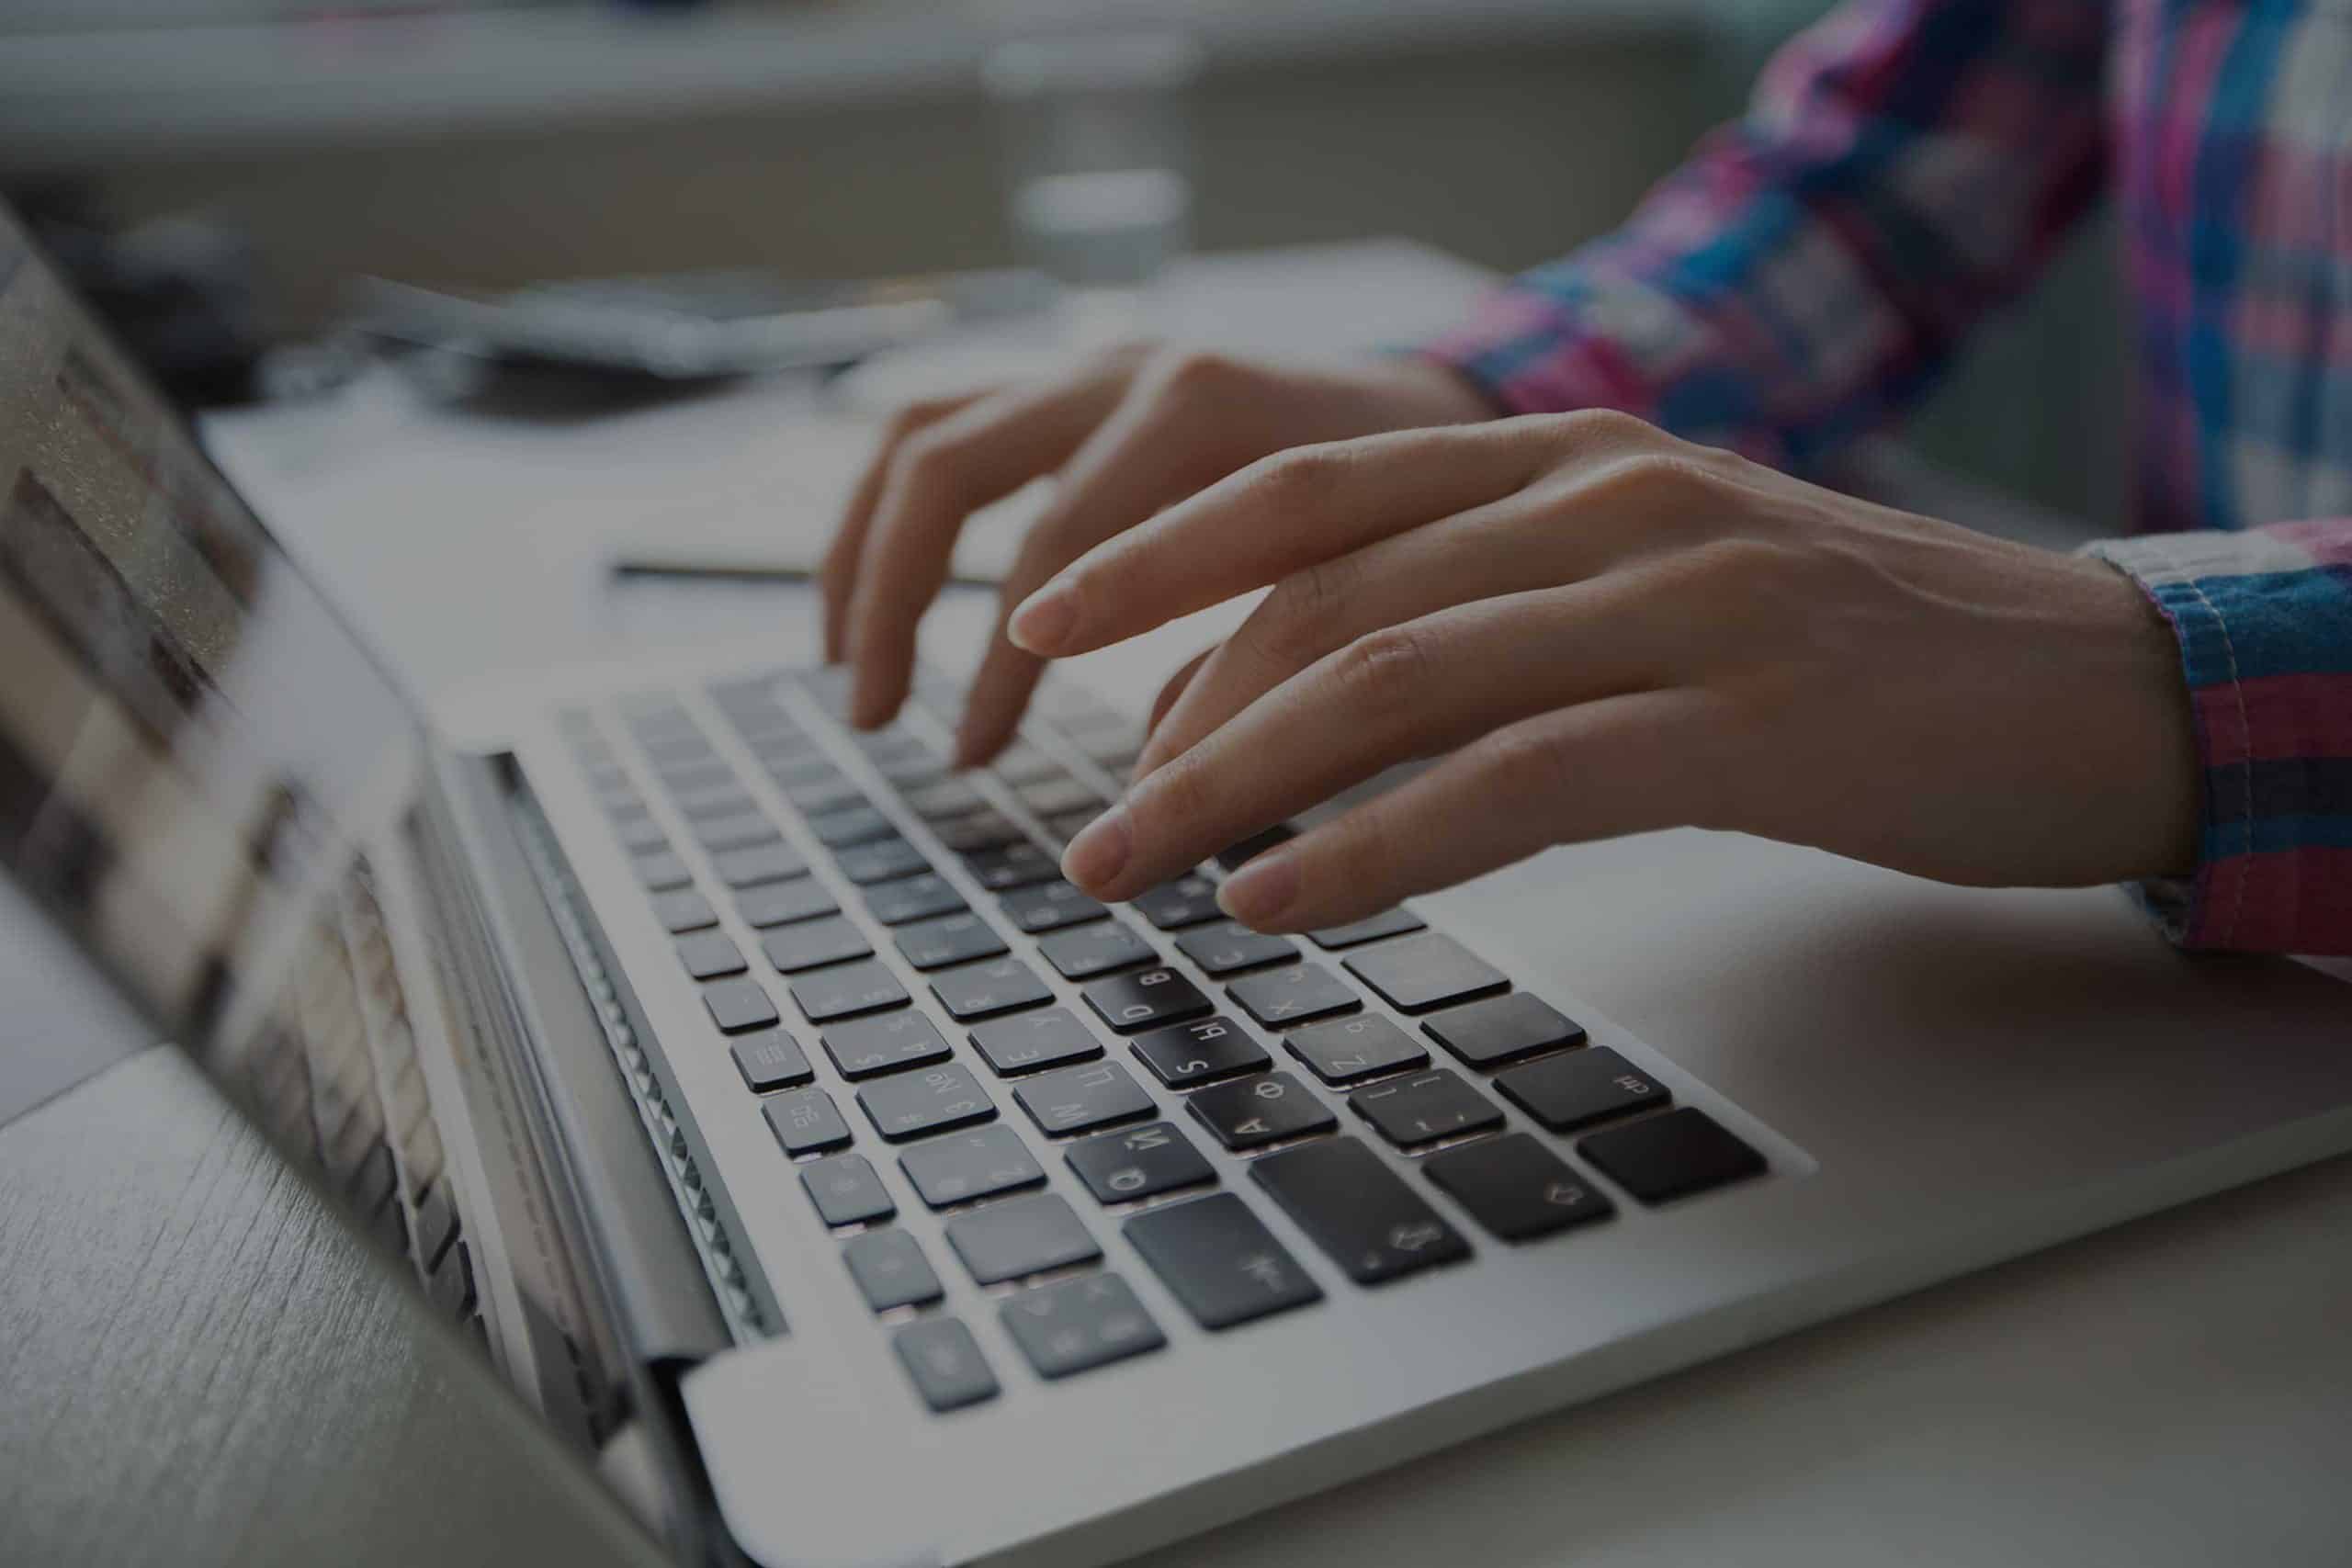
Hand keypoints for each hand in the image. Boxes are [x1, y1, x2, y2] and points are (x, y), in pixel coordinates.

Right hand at [820, 344, 1492, 759]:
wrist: (1454, 413)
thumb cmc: (1422, 519)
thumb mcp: (1363, 584)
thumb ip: (1258, 662)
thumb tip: (1152, 788)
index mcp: (1202, 409)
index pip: (1055, 540)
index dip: (1001, 663)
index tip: (976, 759)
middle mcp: (1128, 369)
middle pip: (949, 465)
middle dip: (895, 600)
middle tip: (878, 722)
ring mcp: (1090, 368)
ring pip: (923, 436)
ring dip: (866, 555)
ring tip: (851, 669)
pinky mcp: (1071, 386)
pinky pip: (942, 430)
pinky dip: (891, 520)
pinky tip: (878, 604)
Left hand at [1004, 411, 2199, 930]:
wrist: (2082, 682)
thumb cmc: (1848, 651)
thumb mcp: (1649, 583)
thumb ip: (1492, 608)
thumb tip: (1304, 709)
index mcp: (1570, 452)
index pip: (1312, 483)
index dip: (1160, 555)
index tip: (1046, 626)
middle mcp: (1606, 497)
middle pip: (1324, 594)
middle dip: (1170, 716)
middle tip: (1080, 825)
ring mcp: (1677, 600)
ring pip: (1391, 679)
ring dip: (1231, 787)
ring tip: (1133, 871)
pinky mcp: (1740, 722)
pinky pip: (1508, 781)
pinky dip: (1372, 846)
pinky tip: (1282, 903)